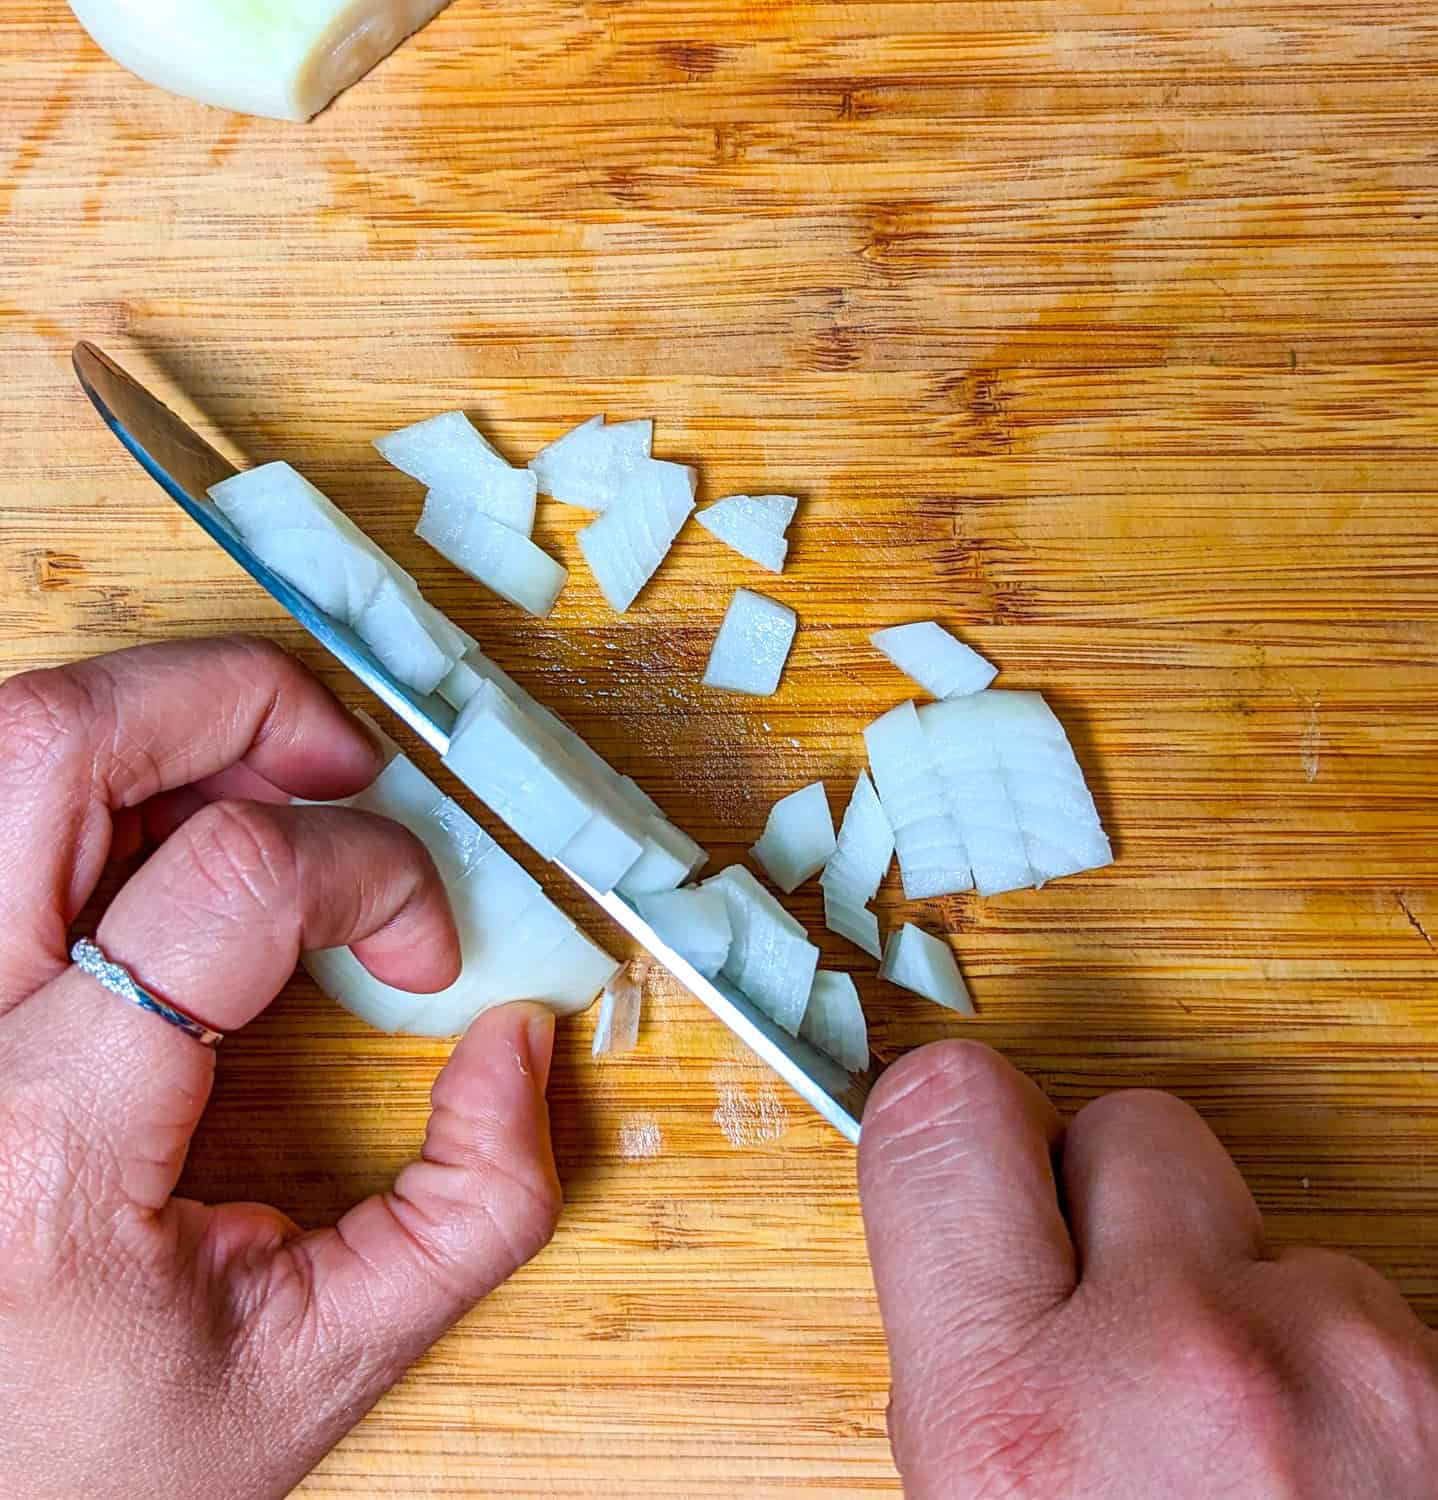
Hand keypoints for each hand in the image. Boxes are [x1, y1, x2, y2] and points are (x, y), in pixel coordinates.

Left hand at [0, 637, 560, 1499]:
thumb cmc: (87, 1462)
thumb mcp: (314, 1369)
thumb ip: (471, 1210)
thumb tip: (514, 1040)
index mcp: (43, 1139)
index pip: (229, 881)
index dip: (373, 870)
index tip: (425, 944)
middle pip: (61, 743)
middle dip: (245, 703)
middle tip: (347, 765)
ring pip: (9, 750)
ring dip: (167, 724)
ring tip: (272, 781)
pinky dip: (102, 783)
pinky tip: (170, 838)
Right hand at [858, 1042, 1437, 1497]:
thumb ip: (981, 1388)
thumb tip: (976, 1264)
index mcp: (1016, 1427)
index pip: (944, 1123)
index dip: (962, 1127)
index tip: (995, 1155)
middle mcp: (1188, 1368)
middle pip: (1139, 1128)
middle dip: (1139, 1207)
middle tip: (1149, 1321)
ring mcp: (1363, 1374)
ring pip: (1295, 1246)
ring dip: (1286, 1332)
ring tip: (1291, 1483)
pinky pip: (1415, 1336)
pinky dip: (1398, 1406)